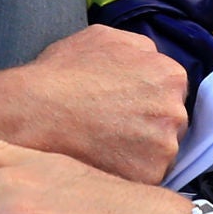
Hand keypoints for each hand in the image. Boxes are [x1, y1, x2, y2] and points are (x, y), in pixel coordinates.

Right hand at [0, 26, 192, 185]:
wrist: (37, 112)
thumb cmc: (64, 73)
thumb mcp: (103, 37)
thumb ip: (139, 48)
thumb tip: (150, 59)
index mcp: (169, 75)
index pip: (172, 91)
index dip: (147, 98)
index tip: (126, 104)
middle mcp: (174, 111)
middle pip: (171, 123)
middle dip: (148, 125)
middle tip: (114, 125)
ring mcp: (164, 146)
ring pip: (160, 152)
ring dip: (140, 151)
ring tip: (105, 144)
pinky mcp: (149, 176)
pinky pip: (145, 176)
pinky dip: (128, 172)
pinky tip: (103, 160)